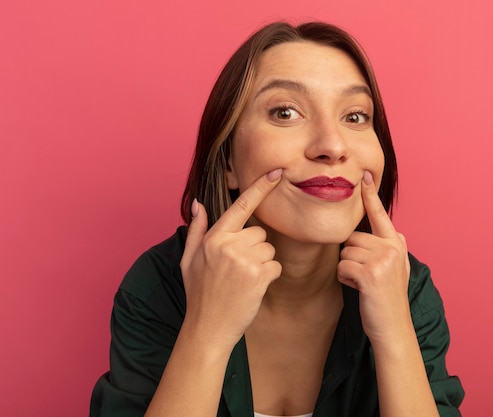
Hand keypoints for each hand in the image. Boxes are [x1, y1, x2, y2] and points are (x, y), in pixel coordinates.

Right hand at [179, 169, 282, 348]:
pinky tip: (253, 289)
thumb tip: (198, 204)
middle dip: (254, 248)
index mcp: (213, 238)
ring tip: (243, 281)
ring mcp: (244, 260)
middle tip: (238, 270)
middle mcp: (228, 245)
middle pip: (260, 233)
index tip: (277, 172)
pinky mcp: (259, 276)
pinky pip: (276, 266)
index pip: (240, 206)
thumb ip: (196, 230)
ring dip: (262, 264)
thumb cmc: (199, 294)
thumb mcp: (189, 260)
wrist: (207, 328)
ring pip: (269, 250)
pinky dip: (269, 277)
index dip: (260, 187)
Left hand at [337, 170, 410, 340]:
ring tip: (365, 284)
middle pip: (352, 238)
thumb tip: (369, 231)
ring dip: (348, 270)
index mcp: (397, 243)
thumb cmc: (387, 299)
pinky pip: (342, 268)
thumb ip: (384, 247)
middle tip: (367, 277)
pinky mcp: (370, 273)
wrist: (393, 327)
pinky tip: (361, 290)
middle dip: (352, 258)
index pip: (380, 215)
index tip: (364, 176)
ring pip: (345, 253)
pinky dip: (345, 280)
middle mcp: (392, 247)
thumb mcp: (393, 267)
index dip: (370, 196)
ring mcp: (383, 259)